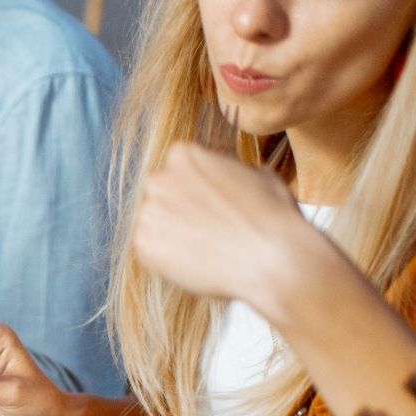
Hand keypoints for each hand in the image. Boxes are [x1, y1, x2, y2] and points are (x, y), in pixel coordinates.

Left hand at [132, 144, 318, 312]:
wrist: (270, 258)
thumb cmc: (272, 215)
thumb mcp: (255, 174)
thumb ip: (225, 171)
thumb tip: (219, 176)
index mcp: (183, 155)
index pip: (181, 170)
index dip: (198, 188)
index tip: (213, 204)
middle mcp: (158, 180)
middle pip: (163, 195)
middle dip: (180, 209)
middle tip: (207, 229)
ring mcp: (147, 213)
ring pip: (155, 223)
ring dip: (173, 233)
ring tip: (205, 248)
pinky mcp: (142, 246)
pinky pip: (151, 250)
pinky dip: (168, 257)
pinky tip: (196, 261)